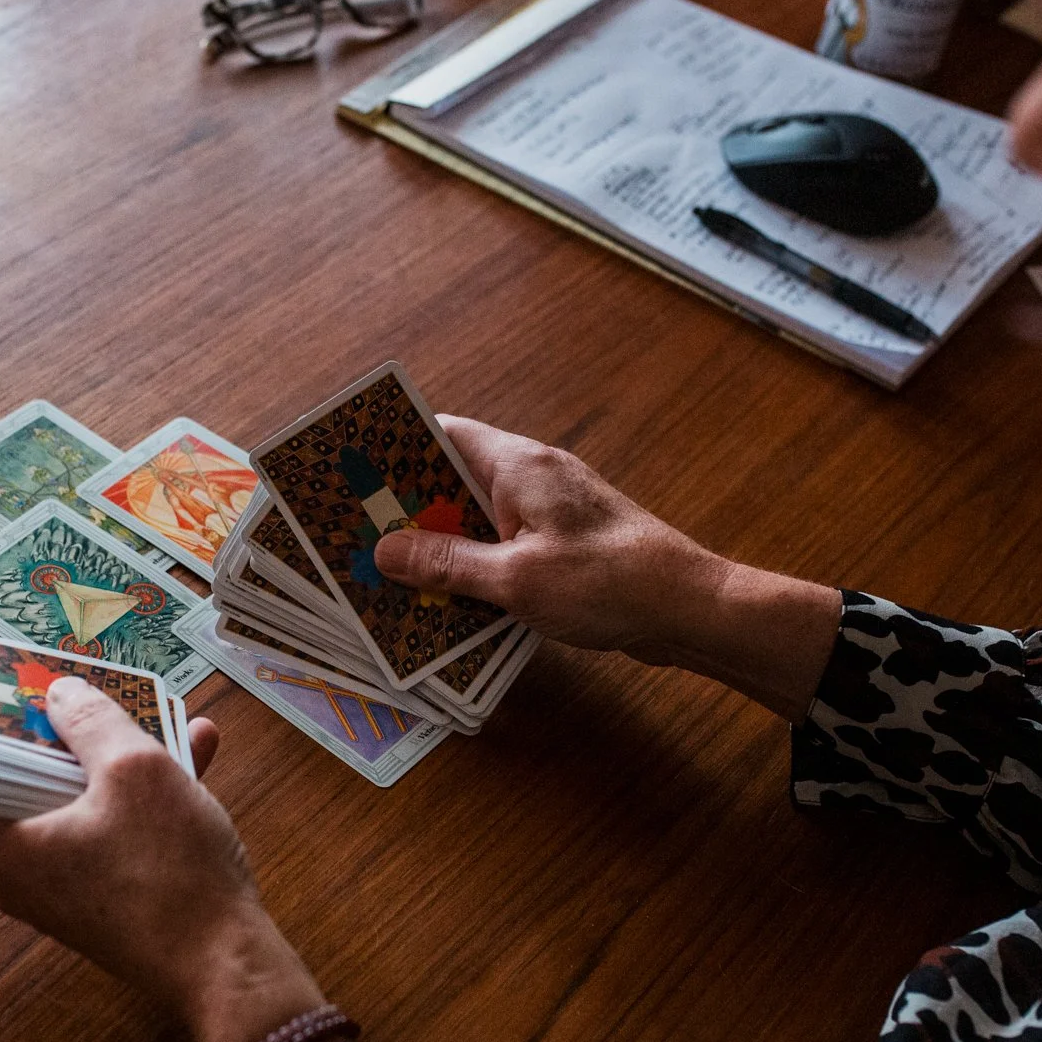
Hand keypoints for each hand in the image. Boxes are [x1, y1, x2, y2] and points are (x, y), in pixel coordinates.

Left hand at [0, 678, 324, 1041]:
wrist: (225, 963)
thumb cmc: (169, 867)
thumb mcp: (134, 769)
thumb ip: (89, 720)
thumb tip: (59, 693)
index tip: (13, 679)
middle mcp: (16, 874)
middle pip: (25, 780)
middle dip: (65, 730)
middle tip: (87, 686)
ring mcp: (60, 890)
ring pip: (75, 802)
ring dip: (115, 758)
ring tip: (163, 713)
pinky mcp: (102, 900)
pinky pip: (106, 830)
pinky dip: (138, 796)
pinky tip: (194, 753)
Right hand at [375, 416, 841, 719]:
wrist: (689, 608)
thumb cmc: (608, 582)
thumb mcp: (515, 579)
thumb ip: (446, 563)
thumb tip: (386, 550)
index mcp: (519, 464)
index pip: (443, 432)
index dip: (394, 447)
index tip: (352, 467)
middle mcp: (533, 477)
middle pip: (454, 476)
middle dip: (407, 503)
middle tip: (356, 530)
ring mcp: (551, 511)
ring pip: (477, 515)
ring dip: (440, 541)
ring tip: (389, 570)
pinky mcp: (564, 545)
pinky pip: (502, 544)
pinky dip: (473, 564)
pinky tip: (447, 597)